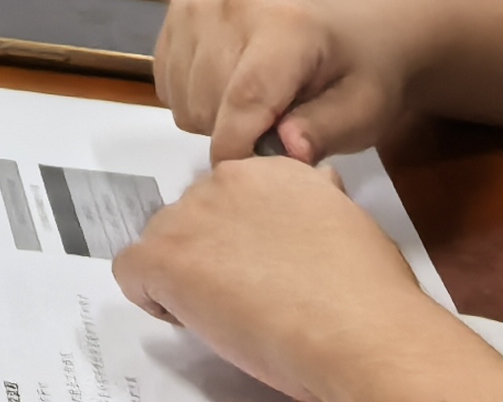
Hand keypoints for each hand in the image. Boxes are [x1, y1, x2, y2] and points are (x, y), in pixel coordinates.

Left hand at [113, 155, 476, 401]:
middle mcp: (224, 180)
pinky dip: (152, 296)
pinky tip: (188, 317)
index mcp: (271, 171)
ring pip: (163, 240)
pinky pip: (132, 271)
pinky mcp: (165, 258)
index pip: (232, 191)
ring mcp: (188, 217)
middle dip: (211, 251)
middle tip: (247, 293)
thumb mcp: (353, 223)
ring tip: (227, 312)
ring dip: (184, 272)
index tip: (259, 262)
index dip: (241, 232)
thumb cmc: (370, 293)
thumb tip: (321, 183)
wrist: (360, 330)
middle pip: (194, 214)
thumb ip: (321, 200)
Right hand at [157, 0, 399, 162]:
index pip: (247, 94)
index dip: (240, 146)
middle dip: (235, 134)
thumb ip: (326, 130)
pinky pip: (167, 85)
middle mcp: (233, 6)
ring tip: (253, 113)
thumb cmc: (358, 76)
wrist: (346, 29)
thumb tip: (288, 149)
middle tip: (272, 136)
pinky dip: (193, 102)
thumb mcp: (363, 111)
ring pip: (183, 98)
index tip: (246, 181)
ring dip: (212, 121)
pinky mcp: (177, 12)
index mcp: (287, 26)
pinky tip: (227, 94)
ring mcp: (198, 6)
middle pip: (208, 100)